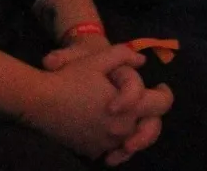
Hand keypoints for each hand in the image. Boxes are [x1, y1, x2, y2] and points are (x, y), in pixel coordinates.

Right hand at [26, 43, 173, 164]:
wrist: (40, 102)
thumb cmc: (70, 78)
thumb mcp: (98, 60)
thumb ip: (124, 56)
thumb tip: (142, 61)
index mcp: (130, 108)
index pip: (161, 105)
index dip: (166, 94)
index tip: (161, 88)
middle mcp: (123, 130)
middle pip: (150, 128)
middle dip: (149, 116)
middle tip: (144, 105)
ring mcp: (108, 144)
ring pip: (130, 140)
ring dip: (132, 130)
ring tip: (125, 116)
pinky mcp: (93, 151)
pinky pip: (110, 148)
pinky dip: (112, 139)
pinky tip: (104, 126)